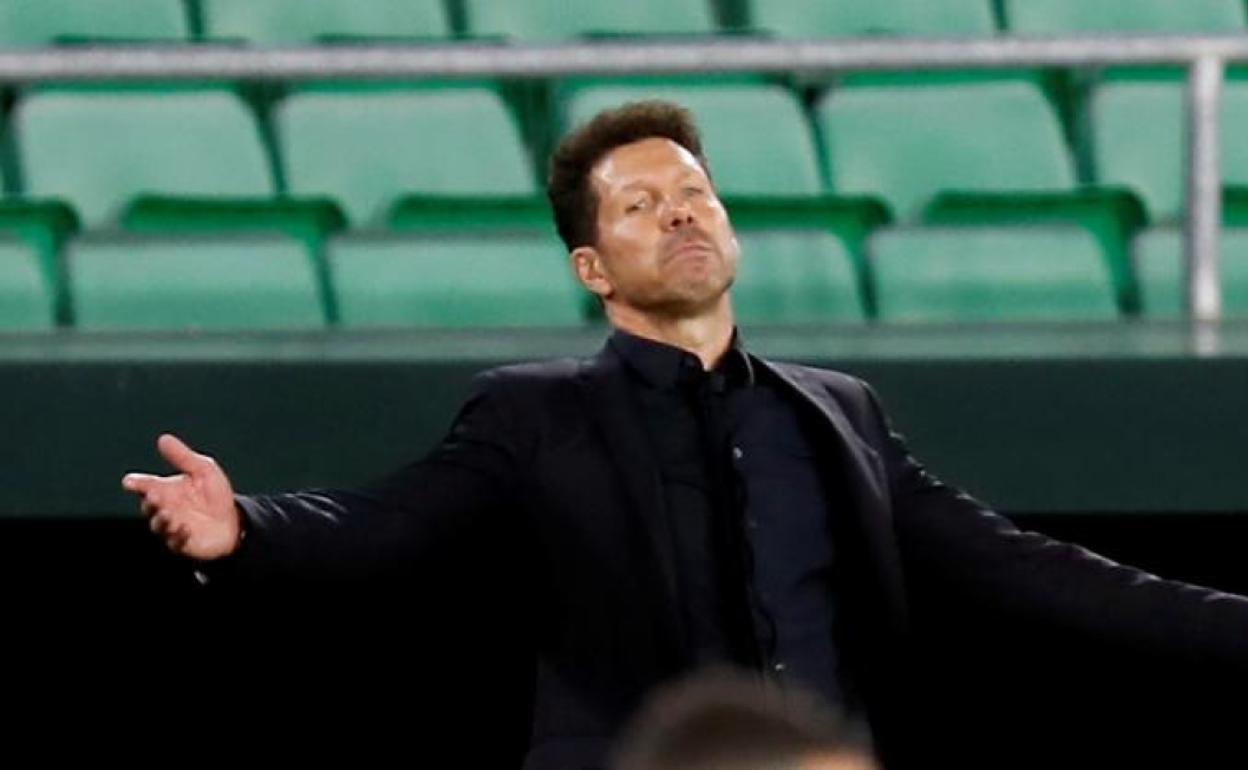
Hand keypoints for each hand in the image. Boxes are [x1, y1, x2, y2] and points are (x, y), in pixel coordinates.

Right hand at [122, 434, 241, 560]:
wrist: (233, 520)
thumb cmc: (214, 494)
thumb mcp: (203, 470)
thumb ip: (183, 457)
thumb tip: (163, 439)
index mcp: (164, 490)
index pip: (144, 486)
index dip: (136, 483)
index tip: (130, 481)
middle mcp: (163, 509)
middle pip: (148, 506)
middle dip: (150, 502)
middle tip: (155, 495)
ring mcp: (171, 527)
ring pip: (158, 525)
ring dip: (161, 520)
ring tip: (169, 513)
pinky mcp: (182, 543)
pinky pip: (175, 542)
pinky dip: (178, 536)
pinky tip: (185, 528)